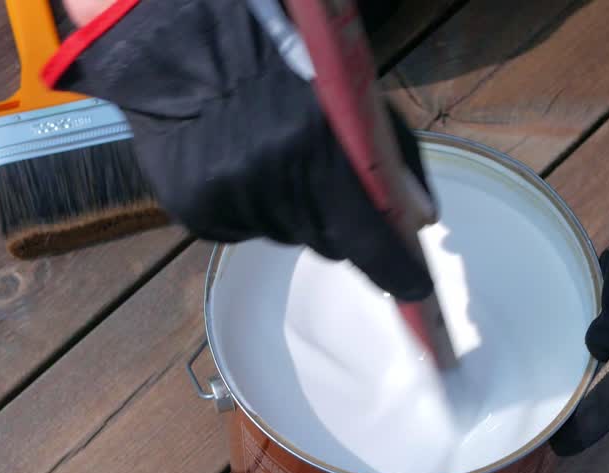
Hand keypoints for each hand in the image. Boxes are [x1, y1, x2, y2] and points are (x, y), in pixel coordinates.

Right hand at [45, 0, 433, 299]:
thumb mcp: (353, 97)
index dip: (395, 271)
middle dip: (340, 224)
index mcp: (316, 146)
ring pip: (286, 235)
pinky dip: (251, 209)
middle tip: (325, 180)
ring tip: (271, 156)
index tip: (414, 291)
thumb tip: (420, 220)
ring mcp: (228, 200)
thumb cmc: (285, 62)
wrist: (188, 46)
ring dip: (291, 210)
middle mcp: (270, 181)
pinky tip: (239, 165)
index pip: (367, 239)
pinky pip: (244, 231)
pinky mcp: (195, 211)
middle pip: (329, 242)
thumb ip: (394, 159)